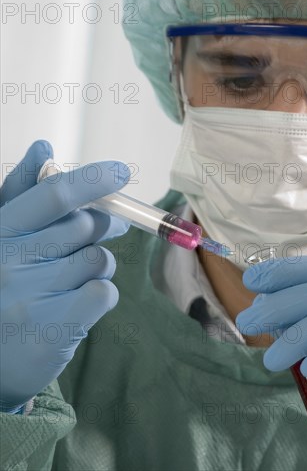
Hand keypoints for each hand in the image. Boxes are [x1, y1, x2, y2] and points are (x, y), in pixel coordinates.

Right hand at [0, 140, 129, 412]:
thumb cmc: (5, 285)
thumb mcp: (5, 235)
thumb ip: (22, 193)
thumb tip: (44, 148)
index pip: (53, 196)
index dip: (93, 180)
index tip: (122, 172)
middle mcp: (8, 263)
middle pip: (85, 226)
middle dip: (106, 224)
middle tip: (109, 228)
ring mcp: (28, 299)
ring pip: (98, 260)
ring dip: (100, 265)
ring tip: (77, 277)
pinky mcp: (52, 331)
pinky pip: (104, 292)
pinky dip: (102, 294)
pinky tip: (81, 303)